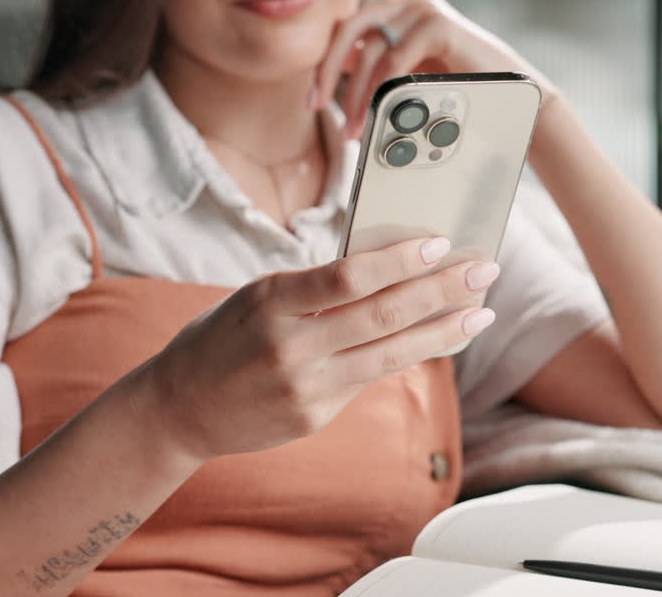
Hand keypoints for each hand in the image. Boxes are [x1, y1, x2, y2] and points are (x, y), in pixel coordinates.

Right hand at [142, 236, 498, 461]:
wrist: (177, 410)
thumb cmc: (222, 337)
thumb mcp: (257, 298)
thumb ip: (314, 287)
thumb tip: (388, 265)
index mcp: (270, 300)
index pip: (348, 277)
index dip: (399, 261)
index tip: (440, 244)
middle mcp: (290, 346)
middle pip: (382, 315)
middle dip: (441, 290)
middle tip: (484, 270)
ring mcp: (304, 387)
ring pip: (390, 354)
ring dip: (444, 331)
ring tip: (481, 313)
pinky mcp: (314, 416)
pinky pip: (370, 378)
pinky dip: (408, 354)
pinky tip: (439, 339)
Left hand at [312, 0, 556, 137]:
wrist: (504, 102)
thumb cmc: (454, 89)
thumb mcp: (404, 72)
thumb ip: (370, 57)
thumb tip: (329, 64)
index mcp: (404, 1)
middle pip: (351, 21)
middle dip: (327, 67)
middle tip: (314, 102)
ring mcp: (425, 6)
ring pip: (369, 47)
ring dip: (357, 94)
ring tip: (357, 128)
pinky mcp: (438, 23)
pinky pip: (394, 57)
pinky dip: (384, 89)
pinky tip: (386, 109)